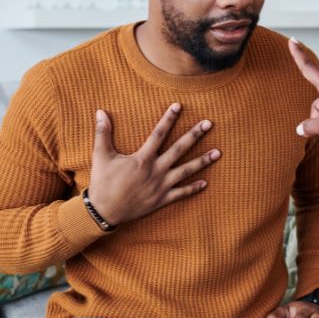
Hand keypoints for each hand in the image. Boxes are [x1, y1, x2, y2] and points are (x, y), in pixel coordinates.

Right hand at [87, 104, 219, 226]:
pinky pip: (181, 193)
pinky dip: (193, 188)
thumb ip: (102, 133)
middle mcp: (156, 170)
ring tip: (218, 153)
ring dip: (202, 161)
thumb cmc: (102, 182)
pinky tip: (205, 182)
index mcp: (142, 158)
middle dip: (194, 135)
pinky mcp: (161, 200)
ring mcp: (161, 186)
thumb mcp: (100, 155)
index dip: (168, 119)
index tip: (178, 106)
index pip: (158, 134)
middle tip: (208, 124)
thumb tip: (100, 112)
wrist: (105, 211)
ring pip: (186, 171)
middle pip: (179, 149)